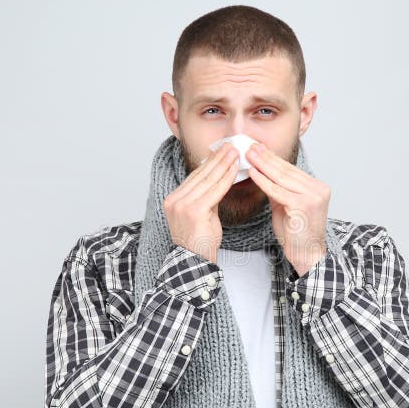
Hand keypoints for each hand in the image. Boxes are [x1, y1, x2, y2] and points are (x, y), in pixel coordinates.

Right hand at [163, 143, 239, 263]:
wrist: (194, 261)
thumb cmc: (199, 241)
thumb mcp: (201, 214)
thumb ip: (207, 197)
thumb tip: (218, 179)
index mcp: (173, 199)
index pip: (194, 177)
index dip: (209, 162)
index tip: (221, 151)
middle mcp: (175, 200)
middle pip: (200, 175)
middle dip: (217, 159)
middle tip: (230, 146)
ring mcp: (182, 205)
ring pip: (208, 180)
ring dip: (223, 164)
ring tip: (235, 153)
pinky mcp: (194, 211)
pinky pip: (215, 191)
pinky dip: (226, 178)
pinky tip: (234, 169)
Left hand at [245, 142, 330, 276]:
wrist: (307, 255)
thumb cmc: (296, 235)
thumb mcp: (286, 206)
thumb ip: (278, 190)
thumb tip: (264, 174)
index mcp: (317, 187)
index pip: (291, 170)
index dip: (273, 158)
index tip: (259, 148)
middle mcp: (318, 189)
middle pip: (286, 171)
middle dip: (266, 157)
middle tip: (251, 146)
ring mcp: (313, 196)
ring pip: (282, 177)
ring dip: (263, 164)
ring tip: (249, 155)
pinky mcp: (303, 205)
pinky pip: (277, 190)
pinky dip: (263, 181)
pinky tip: (252, 172)